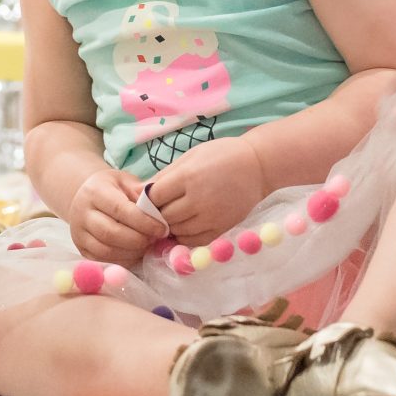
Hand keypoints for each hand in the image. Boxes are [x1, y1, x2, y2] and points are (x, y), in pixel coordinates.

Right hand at [68, 167, 167, 265]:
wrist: (86, 197)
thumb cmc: (112, 188)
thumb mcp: (126, 182)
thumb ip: (142, 193)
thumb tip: (161, 206)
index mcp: (95, 191)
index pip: (119, 209)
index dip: (143, 222)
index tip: (162, 228)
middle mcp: (82, 212)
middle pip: (110, 233)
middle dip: (138, 239)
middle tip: (155, 239)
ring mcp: (79, 233)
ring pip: (106, 250)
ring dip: (131, 252)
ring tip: (147, 246)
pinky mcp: (81, 249)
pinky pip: (103, 261)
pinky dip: (122, 261)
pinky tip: (135, 253)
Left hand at [148, 137, 264, 246]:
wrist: (258, 166)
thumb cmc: (220, 155)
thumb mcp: (189, 157)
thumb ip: (163, 176)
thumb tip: (137, 194)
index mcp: (188, 177)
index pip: (154, 197)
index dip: (147, 200)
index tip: (147, 199)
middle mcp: (199, 199)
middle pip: (164, 217)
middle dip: (157, 215)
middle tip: (157, 210)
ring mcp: (212, 216)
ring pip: (177, 231)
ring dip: (170, 227)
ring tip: (171, 217)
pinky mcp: (223, 228)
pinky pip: (195, 241)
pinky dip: (185, 236)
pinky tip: (185, 225)